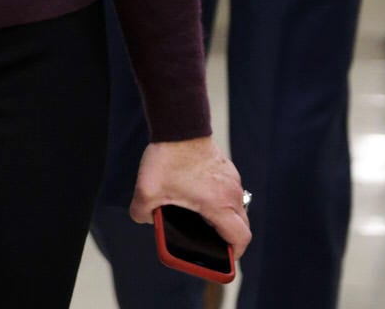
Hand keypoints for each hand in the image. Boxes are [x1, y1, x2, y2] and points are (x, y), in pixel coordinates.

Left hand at [130, 136, 251, 258]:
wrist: (180, 123)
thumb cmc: (168, 157)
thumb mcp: (146, 192)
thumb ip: (142, 214)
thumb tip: (146, 220)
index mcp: (218, 204)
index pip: (240, 238)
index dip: (234, 255)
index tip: (224, 261)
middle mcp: (231, 193)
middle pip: (241, 226)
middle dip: (229, 241)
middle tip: (211, 246)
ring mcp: (232, 179)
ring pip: (237, 209)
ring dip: (226, 220)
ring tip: (204, 224)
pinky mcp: (227, 169)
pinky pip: (230, 194)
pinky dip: (221, 204)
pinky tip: (200, 201)